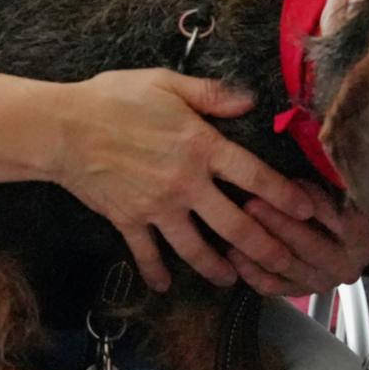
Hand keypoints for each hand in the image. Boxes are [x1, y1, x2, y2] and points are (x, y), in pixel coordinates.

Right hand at [47, 69, 315, 292]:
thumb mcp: (166, 83)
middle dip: (264, 249)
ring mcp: (157, 207)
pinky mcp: (129, 221)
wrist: (62, 128)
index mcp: (200, 146)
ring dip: (217, 268)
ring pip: (196, 248)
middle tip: (285, 266)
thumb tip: (249, 100)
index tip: (306, 211)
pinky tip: (165, 286)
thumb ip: (211, 94)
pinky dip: (156, 272)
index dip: (284, 195)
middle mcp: (185, 183)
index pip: (254, 176)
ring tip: (232, 280)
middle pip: (235, 225)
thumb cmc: (113, 99)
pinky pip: (147, 254)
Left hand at [229, 182, 368, 297]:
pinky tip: (232, 252)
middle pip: (311, 245)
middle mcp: (347, 267)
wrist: (341, 244)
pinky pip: (271, 286)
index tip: (292, 183)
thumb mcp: (346, 189)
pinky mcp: (298, 293)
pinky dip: (250, 271)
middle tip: (253, 203)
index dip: (316, 201)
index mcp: (367, 241)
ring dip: (261, 242)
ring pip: (288, 265)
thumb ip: (337, 178)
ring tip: (238, 220)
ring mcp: (322, 283)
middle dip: (280, 223)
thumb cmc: (341, 204)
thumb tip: (319, 147)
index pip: (342, 222)